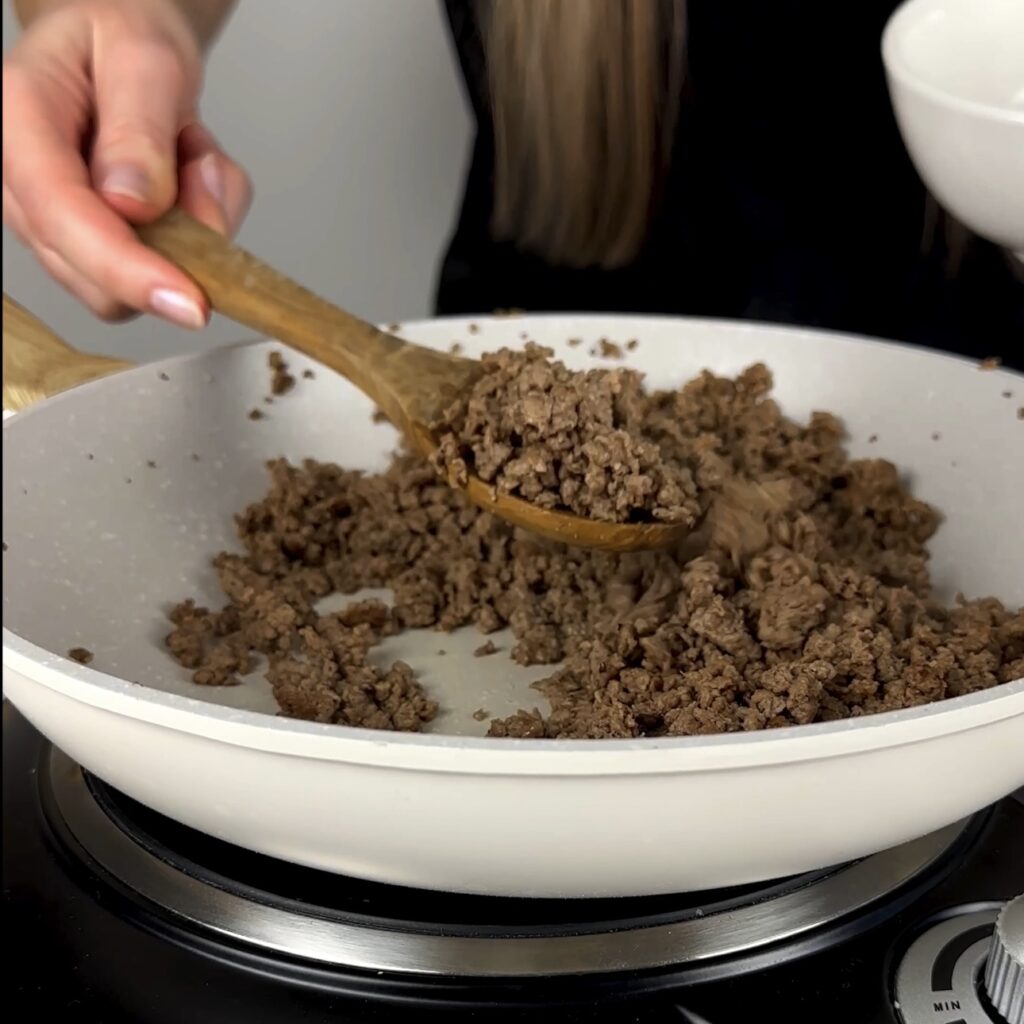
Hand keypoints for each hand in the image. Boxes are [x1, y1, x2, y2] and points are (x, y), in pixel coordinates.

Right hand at [2, 0, 251, 326]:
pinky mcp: (94, 248)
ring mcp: (54, 225)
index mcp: (18, 121)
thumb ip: (140, 129)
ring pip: (138, 284)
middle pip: (95, 279)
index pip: (62, 216)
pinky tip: (183, 179)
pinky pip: (165, 270)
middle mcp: (20, 186)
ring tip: (183, 156)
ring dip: (190, 231)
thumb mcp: (144, 58)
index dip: (127, 269)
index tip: (191, 302)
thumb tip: (132, 206)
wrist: (120, 42)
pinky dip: (198, 232)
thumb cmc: (122, 38)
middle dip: (174, 241)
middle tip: (197, 156)